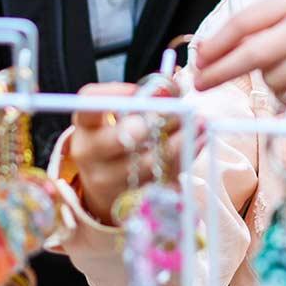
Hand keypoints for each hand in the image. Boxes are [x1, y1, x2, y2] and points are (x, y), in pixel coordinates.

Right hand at [68, 83, 189, 224]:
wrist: (107, 185)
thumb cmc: (119, 138)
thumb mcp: (122, 116)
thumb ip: (146, 98)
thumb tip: (175, 84)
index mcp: (85, 126)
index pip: (88, 105)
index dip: (112, 94)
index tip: (138, 89)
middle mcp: (90, 154)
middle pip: (118, 139)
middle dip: (151, 124)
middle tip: (176, 111)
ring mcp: (108, 181)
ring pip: (148, 163)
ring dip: (179, 141)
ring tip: (199, 122)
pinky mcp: (131, 200)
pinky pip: (163, 180)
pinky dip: (184, 159)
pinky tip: (197, 142)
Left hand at [193, 0, 285, 107]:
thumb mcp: (277, 22)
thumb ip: (245, 34)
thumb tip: (205, 55)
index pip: (245, 23)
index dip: (217, 44)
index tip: (198, 60)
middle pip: (257, 53)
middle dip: (224, 71)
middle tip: (200, 83)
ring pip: (274, 79)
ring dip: (267, 82)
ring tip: (282, 70)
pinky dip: (285, 96)